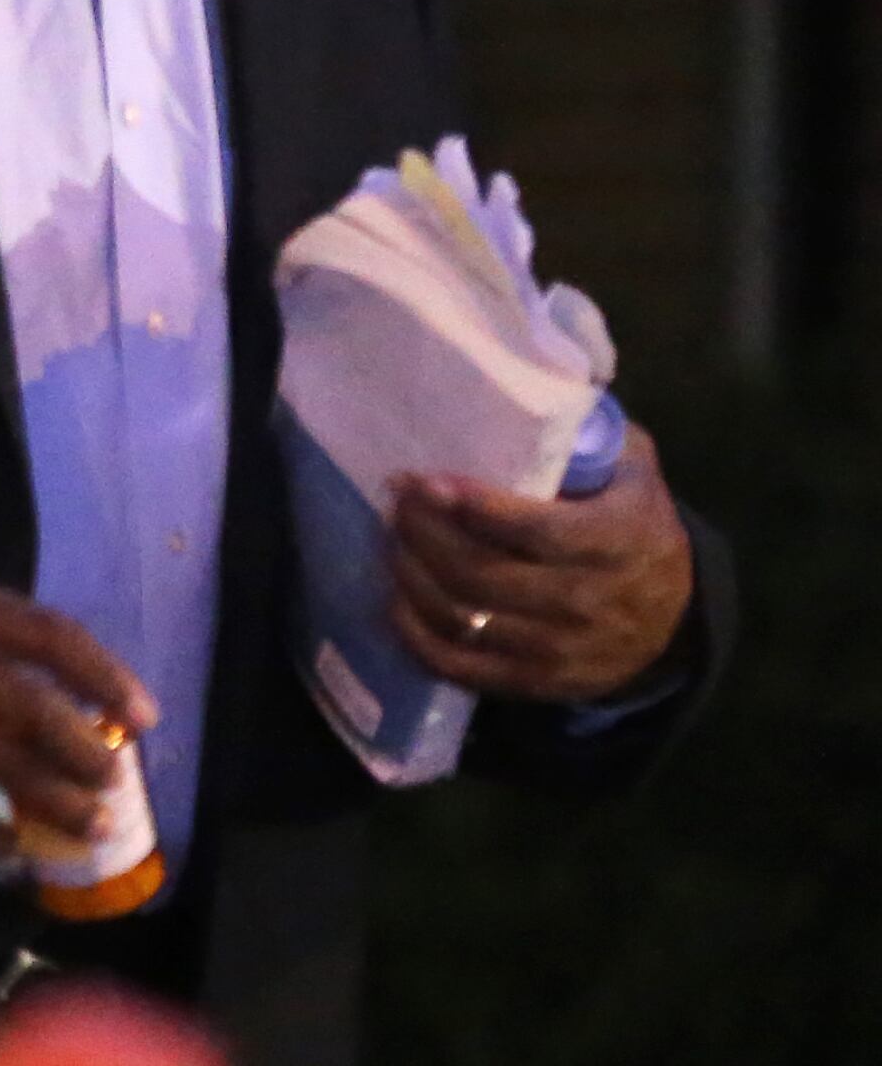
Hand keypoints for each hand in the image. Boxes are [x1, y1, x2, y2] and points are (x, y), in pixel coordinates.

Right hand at [0, 561, 158, 851]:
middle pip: (40, 712)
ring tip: (92, 827)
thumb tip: (67, 676)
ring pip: (8, 767)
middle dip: (86, 753)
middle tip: (113, 781)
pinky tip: (10, 848)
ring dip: (58, 803)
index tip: (145, 714)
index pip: (57, 640)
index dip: (107, 677)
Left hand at [389, 424, 694, 704]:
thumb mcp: (634, 471)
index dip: (474, 508)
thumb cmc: (637, 526)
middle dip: (425, 534)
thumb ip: (592, 432)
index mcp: (620, 540)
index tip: (425, 480)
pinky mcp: (537, 683)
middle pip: (482, 574)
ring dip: (412, 575)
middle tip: (396, 500)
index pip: (537, 530)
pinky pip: (462, 666)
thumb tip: (531, 382)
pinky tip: (396, 598)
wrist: (673, 620)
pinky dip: (416, 634)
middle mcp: (591, 600)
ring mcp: (563, 650)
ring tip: (392, 538)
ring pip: (463, 617)